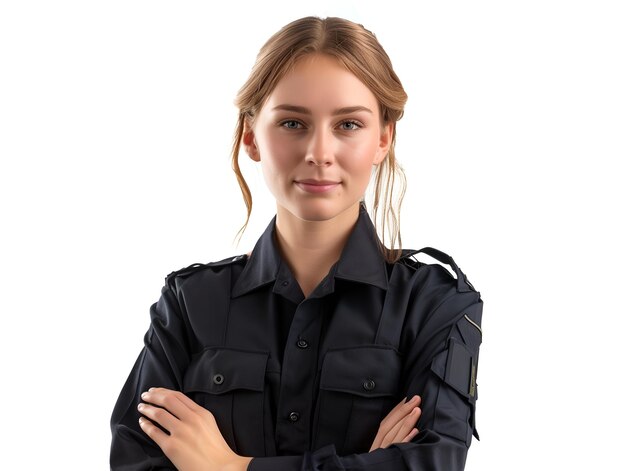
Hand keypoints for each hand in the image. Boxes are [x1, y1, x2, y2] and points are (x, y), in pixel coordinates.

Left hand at [137, 387, 251, 470]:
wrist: (220, 468)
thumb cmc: (216, 449)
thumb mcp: (210, 424)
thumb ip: (196, 414)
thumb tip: (178, 408)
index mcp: (202, 413)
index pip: (178, 396)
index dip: (164, 391)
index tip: (155, 390)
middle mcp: (191, 420)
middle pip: (167, 401)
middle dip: (153, 396)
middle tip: (145, 395)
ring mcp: (181, 433)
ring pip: (158, 414)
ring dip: (147, 409)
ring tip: (141, 407)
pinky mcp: (172, 447)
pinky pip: (154, 432)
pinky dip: (146, 425)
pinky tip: (143, 422)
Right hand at [369, 395, 420, 450]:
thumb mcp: (380, 452)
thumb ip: (390, 439)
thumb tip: (403, 420)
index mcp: (377, 443)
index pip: (385, 423)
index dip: (396, 410)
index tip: (407, 399)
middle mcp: (379, 447)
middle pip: (388, 426)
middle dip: (403, 411)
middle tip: (416, 399)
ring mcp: (384, 454)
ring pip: (394, 436)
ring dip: (407, 421)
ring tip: (417, 410)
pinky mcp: (391, 463)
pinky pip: (399, 449)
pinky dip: (407, 439)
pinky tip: (415, 431)